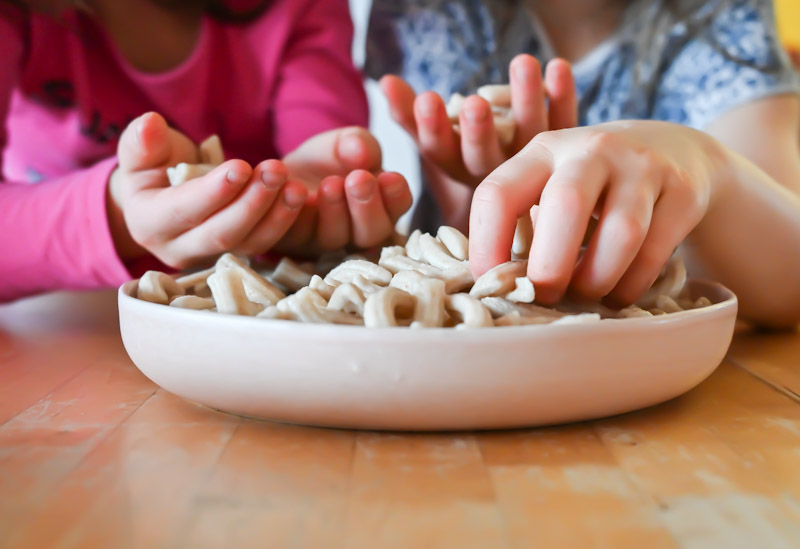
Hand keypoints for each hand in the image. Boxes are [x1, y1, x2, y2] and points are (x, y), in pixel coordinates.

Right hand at [108, 112, 306, 268]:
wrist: (160, 193)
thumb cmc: (151, 165)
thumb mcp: (139, 150)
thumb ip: (141, 141)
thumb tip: (150, 124)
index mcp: (148, 224)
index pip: (183, 211)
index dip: (213, 191)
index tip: (241, 166)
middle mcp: (178, 249)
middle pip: (221, 234)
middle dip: (252, 203)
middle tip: (277, 171)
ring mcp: (209, 257)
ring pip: (247, 243)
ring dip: (275, 215)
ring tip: (295, 186)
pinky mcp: (235, 254)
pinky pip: (262, 242)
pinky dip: (283, 221)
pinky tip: (299, 197)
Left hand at [276, 127, 413, 252]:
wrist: (281, 170)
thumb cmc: (322, 160)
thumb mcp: (343, 143)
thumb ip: (357, 143)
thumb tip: (363, 150)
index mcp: (379, 207)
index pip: (396, 208)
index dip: (396, 197)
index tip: (391, 177)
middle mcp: (354, 231)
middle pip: (370, 233)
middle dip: (367, 207)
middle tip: (360, 180)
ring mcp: (321, 240)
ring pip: (333, 237)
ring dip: (333, 210)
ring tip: (330, 184)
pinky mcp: (289, 240)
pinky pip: (292, 232)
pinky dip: (292, 209)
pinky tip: (292, 187)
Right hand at [380, 55, 576, 186]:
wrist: (517, 194)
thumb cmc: (465, 154)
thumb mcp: (434, 137)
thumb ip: (409, 112)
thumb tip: (386, 80)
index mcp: (457, 170)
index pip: (441, 151)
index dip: (433, 127)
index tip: (426, 99)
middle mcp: (493, 173)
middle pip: (484, 156)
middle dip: (478, 130)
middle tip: (475, 104)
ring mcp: (530, 165)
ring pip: (529, 136)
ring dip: (527, 99)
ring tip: (523, 62)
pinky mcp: (562, 153)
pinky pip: (563, 123)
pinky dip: (564, 95)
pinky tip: (559, 66)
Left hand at [469, 121, 721, 305]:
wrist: (674, 150)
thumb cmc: (592, 184)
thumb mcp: (552, 184)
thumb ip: (524, 224)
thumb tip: (500, 287)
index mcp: (543, 150)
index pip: (498, 193)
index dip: (486, 245)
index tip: (490, 281)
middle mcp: (591, 150)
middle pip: (565, 206)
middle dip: (549, 267)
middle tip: (544, 297)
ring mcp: (642, 166)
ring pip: (621, 233)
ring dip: (596, 280)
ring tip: (586, 295)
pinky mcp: (683, 191)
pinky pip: (655, 251)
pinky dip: (632, 284)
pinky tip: (618, 292)